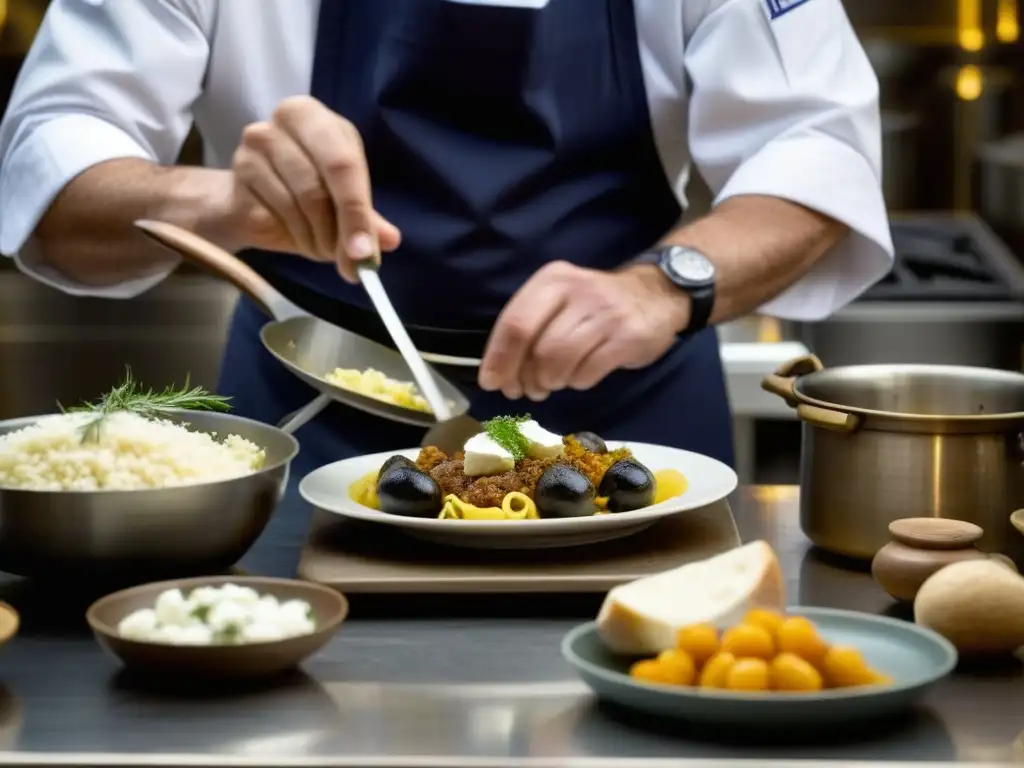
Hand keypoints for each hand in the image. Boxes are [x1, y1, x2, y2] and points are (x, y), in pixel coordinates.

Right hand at [228, 96, 400, 281]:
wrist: (244, 199)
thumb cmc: (301, 192)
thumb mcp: (340, 201)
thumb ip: (366, 218)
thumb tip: (390, 240)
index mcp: (321, 120)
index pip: (346, 165)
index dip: (357, 213)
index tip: (366, 254)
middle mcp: (288, 119)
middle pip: (321, 183)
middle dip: (341, 231)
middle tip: (351, 264)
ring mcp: (258, 142)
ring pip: (299, 204)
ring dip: (316, 238)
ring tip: (321, 247)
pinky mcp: (239, 171)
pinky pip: (273, 214)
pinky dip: (292, 236)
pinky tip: (297, 238)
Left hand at [478, 261, 689, 400]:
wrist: (656, 294)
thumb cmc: (595, 306)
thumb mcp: (560, 302)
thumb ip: (529, 330)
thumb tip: (500, 376)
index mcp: (552, 280)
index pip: (514, 322)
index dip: (499, 358)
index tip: (492, 383)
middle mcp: (577, 290)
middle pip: (536, 345)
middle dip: (525, 376)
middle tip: (527, 391)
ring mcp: (605, 312)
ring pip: (560, 360)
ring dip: (552, 380)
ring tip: (555, 382)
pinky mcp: (628, 335)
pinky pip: (588, 371)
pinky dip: (578, 381)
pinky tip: (581, 376)